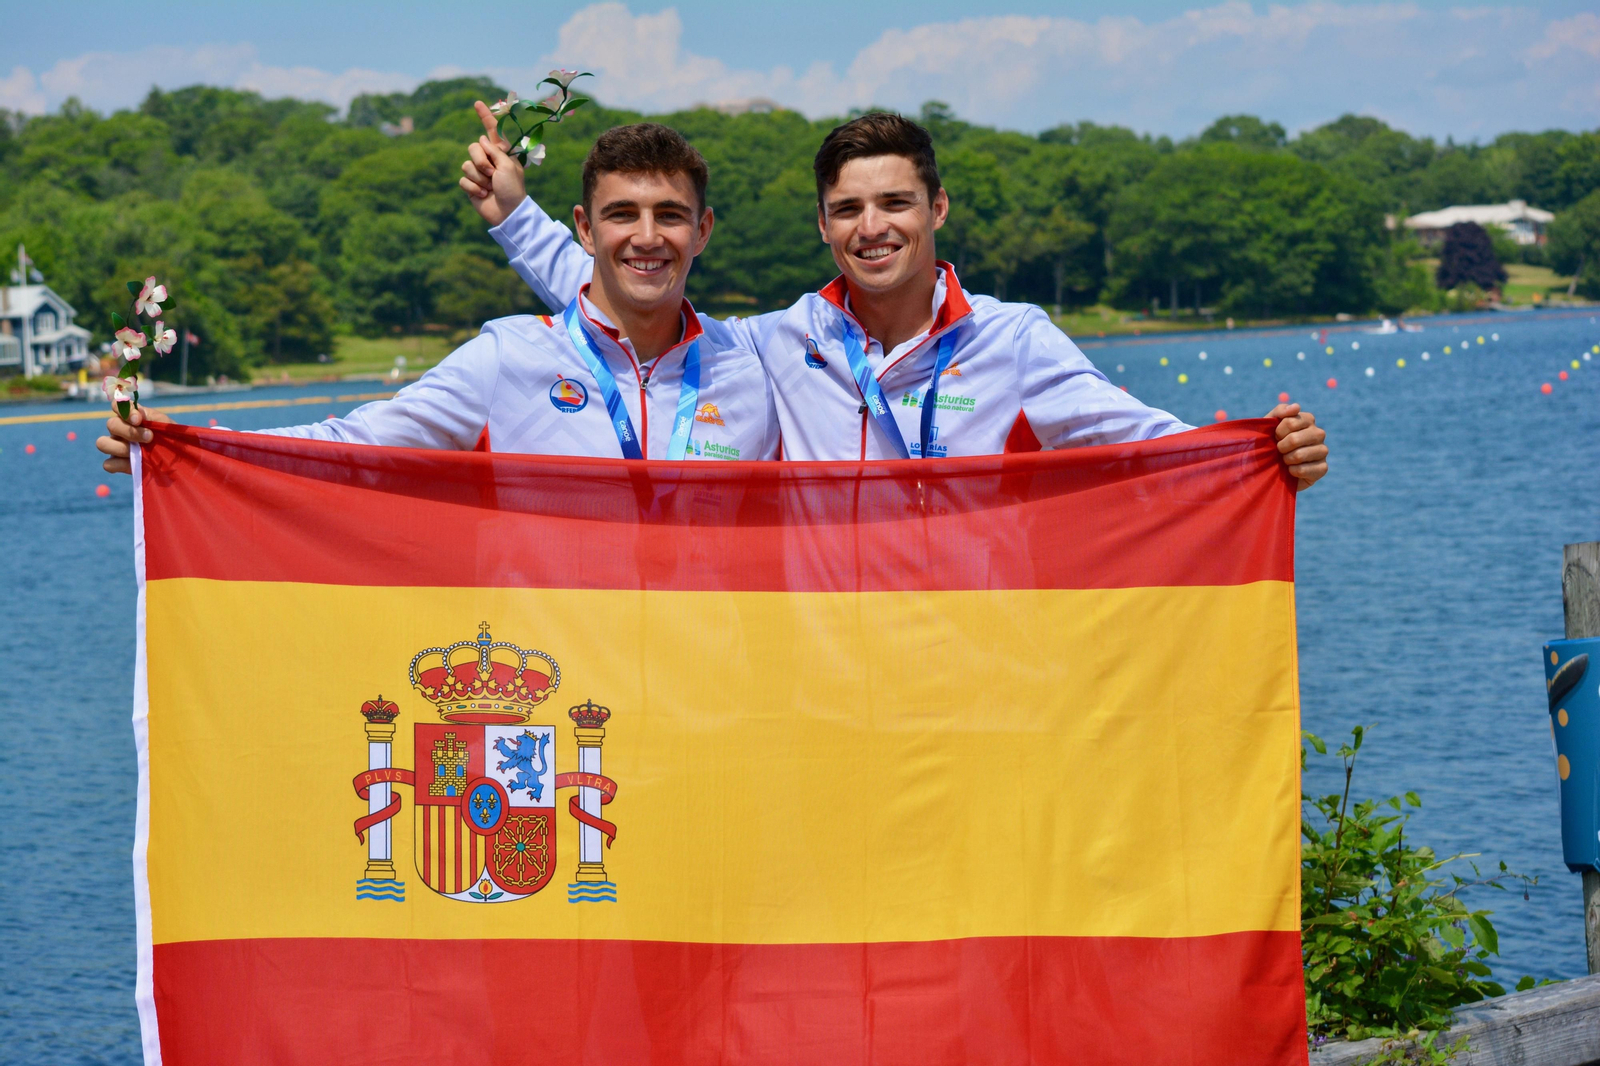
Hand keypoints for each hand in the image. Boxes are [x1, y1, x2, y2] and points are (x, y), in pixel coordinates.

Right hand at [96, 404, 172, 474]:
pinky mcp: (117, 463)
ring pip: (102, 443)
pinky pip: (108, 464)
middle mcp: (119, 429)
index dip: (125, 411)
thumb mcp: (165, 424)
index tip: (139, 420)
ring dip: (121, 448)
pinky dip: (120, 465)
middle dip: (130, 432)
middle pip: (111, 425)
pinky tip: (135, 463)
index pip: (117, 405)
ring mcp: (116, 446)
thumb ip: (150, 417)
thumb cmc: (169, 437)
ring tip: (140, 452)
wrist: (176, 458)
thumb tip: (137, 416)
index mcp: (130, 416)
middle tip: (149, 437)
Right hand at [460, 101, 526, 226]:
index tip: (477, 103)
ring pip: (467, 164)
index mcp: (501, 153)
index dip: (485, 116)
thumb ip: (494, 150)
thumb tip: (482, 139)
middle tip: (493, 174)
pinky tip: (484, 195)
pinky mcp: (471, 185)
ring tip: (491, 187)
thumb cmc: (513, 189)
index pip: (492, 130)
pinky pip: (463, 179)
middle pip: (473, 147)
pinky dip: (473, 188)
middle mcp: (489, 159)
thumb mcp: (508, 166)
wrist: (508, 213)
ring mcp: (479, 172)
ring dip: (479, 178)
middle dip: (481, 161)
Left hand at [1265, 403, 1326, 489]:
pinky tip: (1292, 470)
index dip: (1278, 432)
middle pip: (1295, 439)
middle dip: (1281, 447)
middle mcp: (1319, 433)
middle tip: (1280, 450)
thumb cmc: (1271, 441)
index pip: (1290, 422)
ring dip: (1286, 460)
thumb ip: (1280, 411)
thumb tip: (1296, 407)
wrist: (1272, 466)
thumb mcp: (1269, 424)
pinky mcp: (1323, 468)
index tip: (1276, 436)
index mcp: (1308, 420)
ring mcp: (1323, 450)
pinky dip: (1293, 471)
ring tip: (1285, 460)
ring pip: (1299, 455)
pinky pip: (1305, 470)